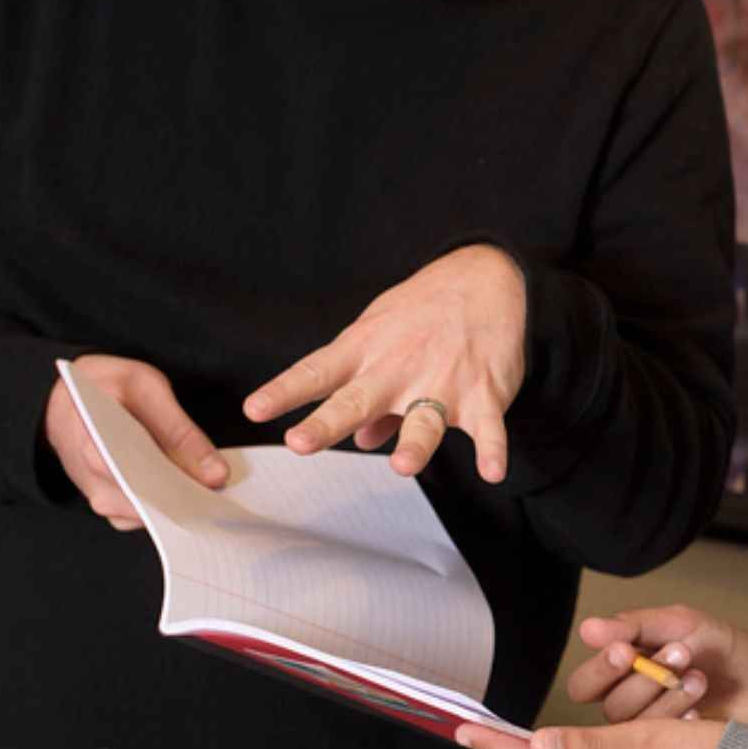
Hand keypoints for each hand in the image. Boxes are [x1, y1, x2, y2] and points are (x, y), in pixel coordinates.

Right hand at [44, 355, 226, 531]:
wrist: (62, 397)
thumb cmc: (103, 387)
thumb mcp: (145, 388)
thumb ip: (181, 432)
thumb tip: (216, 475)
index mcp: (97, 452)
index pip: (148, 487)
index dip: (188, 492)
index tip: (217, 488)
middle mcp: (96, 486)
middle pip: (154, 507)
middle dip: (192, 497)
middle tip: (221, 484)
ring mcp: (102, 500)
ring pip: (153, 517)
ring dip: (183, 500)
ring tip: (205, 478)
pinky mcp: (111, 504)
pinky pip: (147, 515)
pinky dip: (171, 503)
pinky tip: (189, 483)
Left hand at [243, 244, 526, 481]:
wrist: (486, 277)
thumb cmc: (424, 312)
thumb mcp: (383, 336)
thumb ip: (368, 391)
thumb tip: (360, 440)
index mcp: (367, 351)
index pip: (317, 372)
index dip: (285, 392)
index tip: (255, 410)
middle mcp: (399, 368)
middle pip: (358, 400)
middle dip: (328, 423)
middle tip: (300, 442)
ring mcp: (443, 381)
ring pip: (424, 419)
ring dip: (414, 443)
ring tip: (402, 466)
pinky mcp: (483, 393)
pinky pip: (488, 427)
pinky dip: (492, 449)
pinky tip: (492, 470)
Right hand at [567, 606, 747, 732]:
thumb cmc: (716, 647)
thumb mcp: (679, 624)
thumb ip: (635, 626)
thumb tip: (589, 629)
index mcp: (620, 676)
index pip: (584, 685)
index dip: (601, 670)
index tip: (626, 651)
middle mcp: (630, 709)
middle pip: (611, 707)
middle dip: (645, 680)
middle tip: (680, 653)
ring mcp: (652, 736)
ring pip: (637, 728)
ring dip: (668, 698)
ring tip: (699, 676)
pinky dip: (682, 723)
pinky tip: (700, 710)